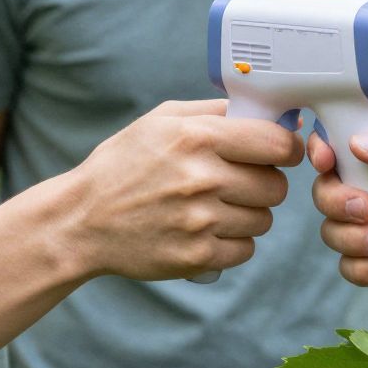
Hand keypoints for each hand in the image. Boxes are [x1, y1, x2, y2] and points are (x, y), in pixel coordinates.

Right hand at [72, 99, 301, 282]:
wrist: (82, 220)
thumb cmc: (124, 164)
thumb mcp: (161, 121)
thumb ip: (215, 111)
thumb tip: (268, 111)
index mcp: (196, 138)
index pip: (277, 144)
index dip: (285, 149)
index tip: (277, 153)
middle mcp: (201, 179)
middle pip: (275, 187)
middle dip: (264, 183)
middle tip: (238, 183)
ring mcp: (200, 221)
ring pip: (263, 220)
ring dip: (248, 214)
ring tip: (216, 207)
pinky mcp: (196, 255)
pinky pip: (245, 250)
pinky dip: (232, 242)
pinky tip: (207, 230)